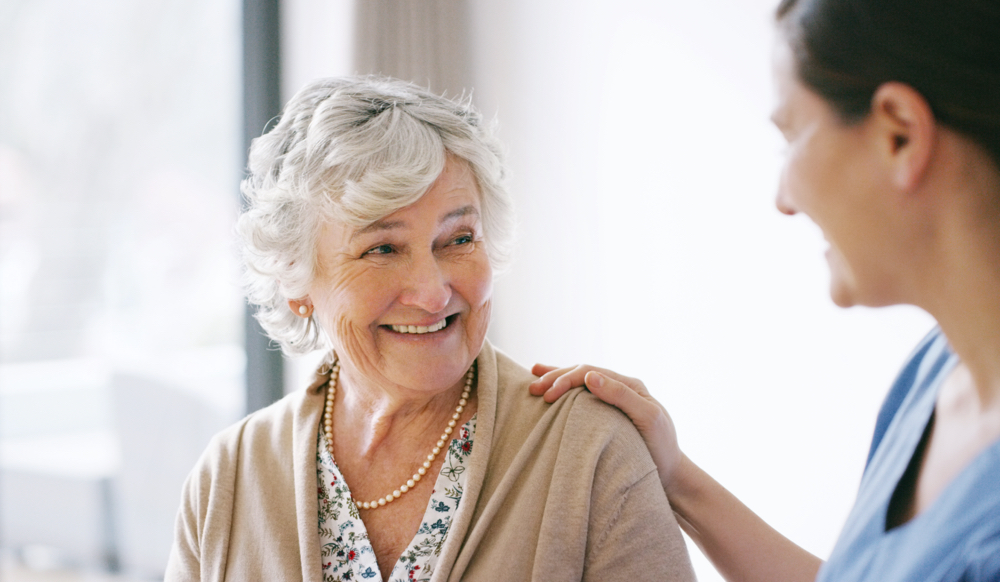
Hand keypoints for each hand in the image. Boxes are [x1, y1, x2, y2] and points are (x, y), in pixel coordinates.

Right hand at [529, 364, 682, 491]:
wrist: (671, 475)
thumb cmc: (661, 448)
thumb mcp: (647, 418)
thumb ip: (621, 395)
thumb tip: (589, 376)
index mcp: (629, 385)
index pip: (590, 372)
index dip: (565, 379)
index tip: (547, 395)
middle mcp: (621, 389)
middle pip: (582, 374)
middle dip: (555, 378)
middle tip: (533, 389)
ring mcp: (614, 401)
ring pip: (579, 383)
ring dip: (556, 380)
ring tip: (533, 380)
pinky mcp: (608, 416)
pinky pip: (583, 398)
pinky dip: (565, 392)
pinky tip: (550, 390)